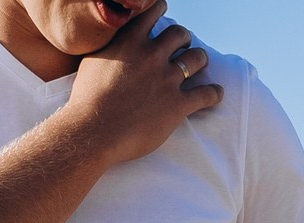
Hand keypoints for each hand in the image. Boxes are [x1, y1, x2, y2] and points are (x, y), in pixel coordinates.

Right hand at [63, 1, 223, 168]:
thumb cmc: (86, 100)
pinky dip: (214, 93)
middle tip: (182, 46)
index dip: (160, 10)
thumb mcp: (92, 60)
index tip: (163, 11)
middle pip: (180, 35)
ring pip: (197, 58)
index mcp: (130, 41)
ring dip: (200, 59)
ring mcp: (167, 79)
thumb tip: (116, 44)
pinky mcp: (178, 104)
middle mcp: (152, 55)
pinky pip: (207, 94)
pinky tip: (216, 94)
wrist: (93, 130)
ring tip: (199, 63)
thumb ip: (110, 48)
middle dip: (183, 39)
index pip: (151, 13)